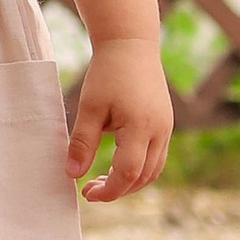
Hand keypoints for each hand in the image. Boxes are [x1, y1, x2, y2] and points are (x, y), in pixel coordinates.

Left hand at [68, 32, 172, 200]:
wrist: (131, 45)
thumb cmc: (108, 73)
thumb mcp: (90, 107)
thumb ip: (82, 142)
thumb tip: (73, 175)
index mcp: (140, 127)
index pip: (128, 173)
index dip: (109, 190)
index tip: (87, 194)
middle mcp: (159, 131)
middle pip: (143, 177)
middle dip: (117, 190)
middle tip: (90, 190)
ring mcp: (166, 128)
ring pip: (153, 170)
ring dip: (129, 182)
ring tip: (101, 180)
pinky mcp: (165, 124)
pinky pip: (156, 157)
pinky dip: (138, 169)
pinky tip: (116, 164)